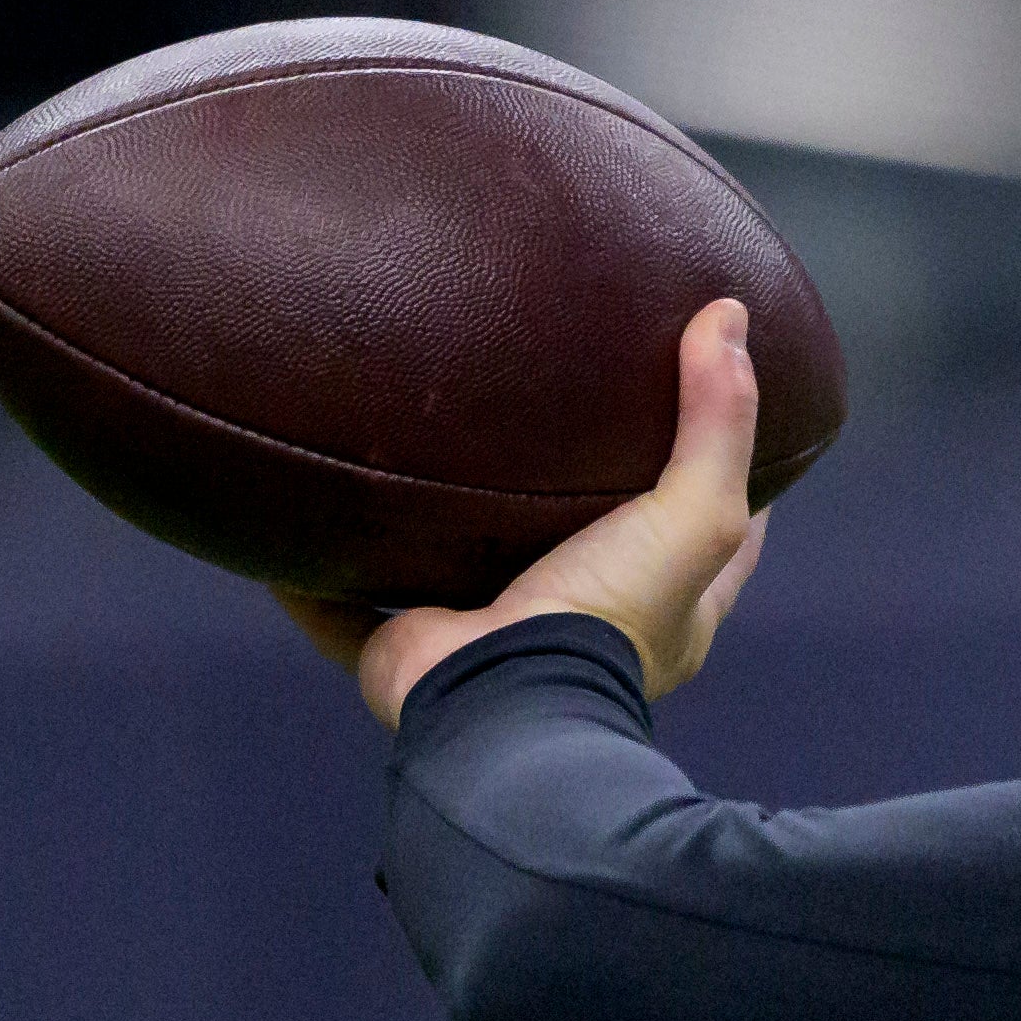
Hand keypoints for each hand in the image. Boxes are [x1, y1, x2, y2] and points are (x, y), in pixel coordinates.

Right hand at [281, 298, 772, 727]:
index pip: (708, 540)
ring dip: (438, 531)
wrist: (500, 707)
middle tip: (543, 413)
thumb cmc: (608, 617)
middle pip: (580, 553)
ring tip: (413, 446)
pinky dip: (316, 580)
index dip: (713, 475)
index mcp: (657, 616)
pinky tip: (291, 526)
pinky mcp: (406, 655)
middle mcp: (577, 632)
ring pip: (460, 578)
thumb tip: (729, 313)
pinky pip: (345, 611)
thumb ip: (716, 422)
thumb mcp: (693, 516)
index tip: (703, 405)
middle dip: (563, 497)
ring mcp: (488, 646)